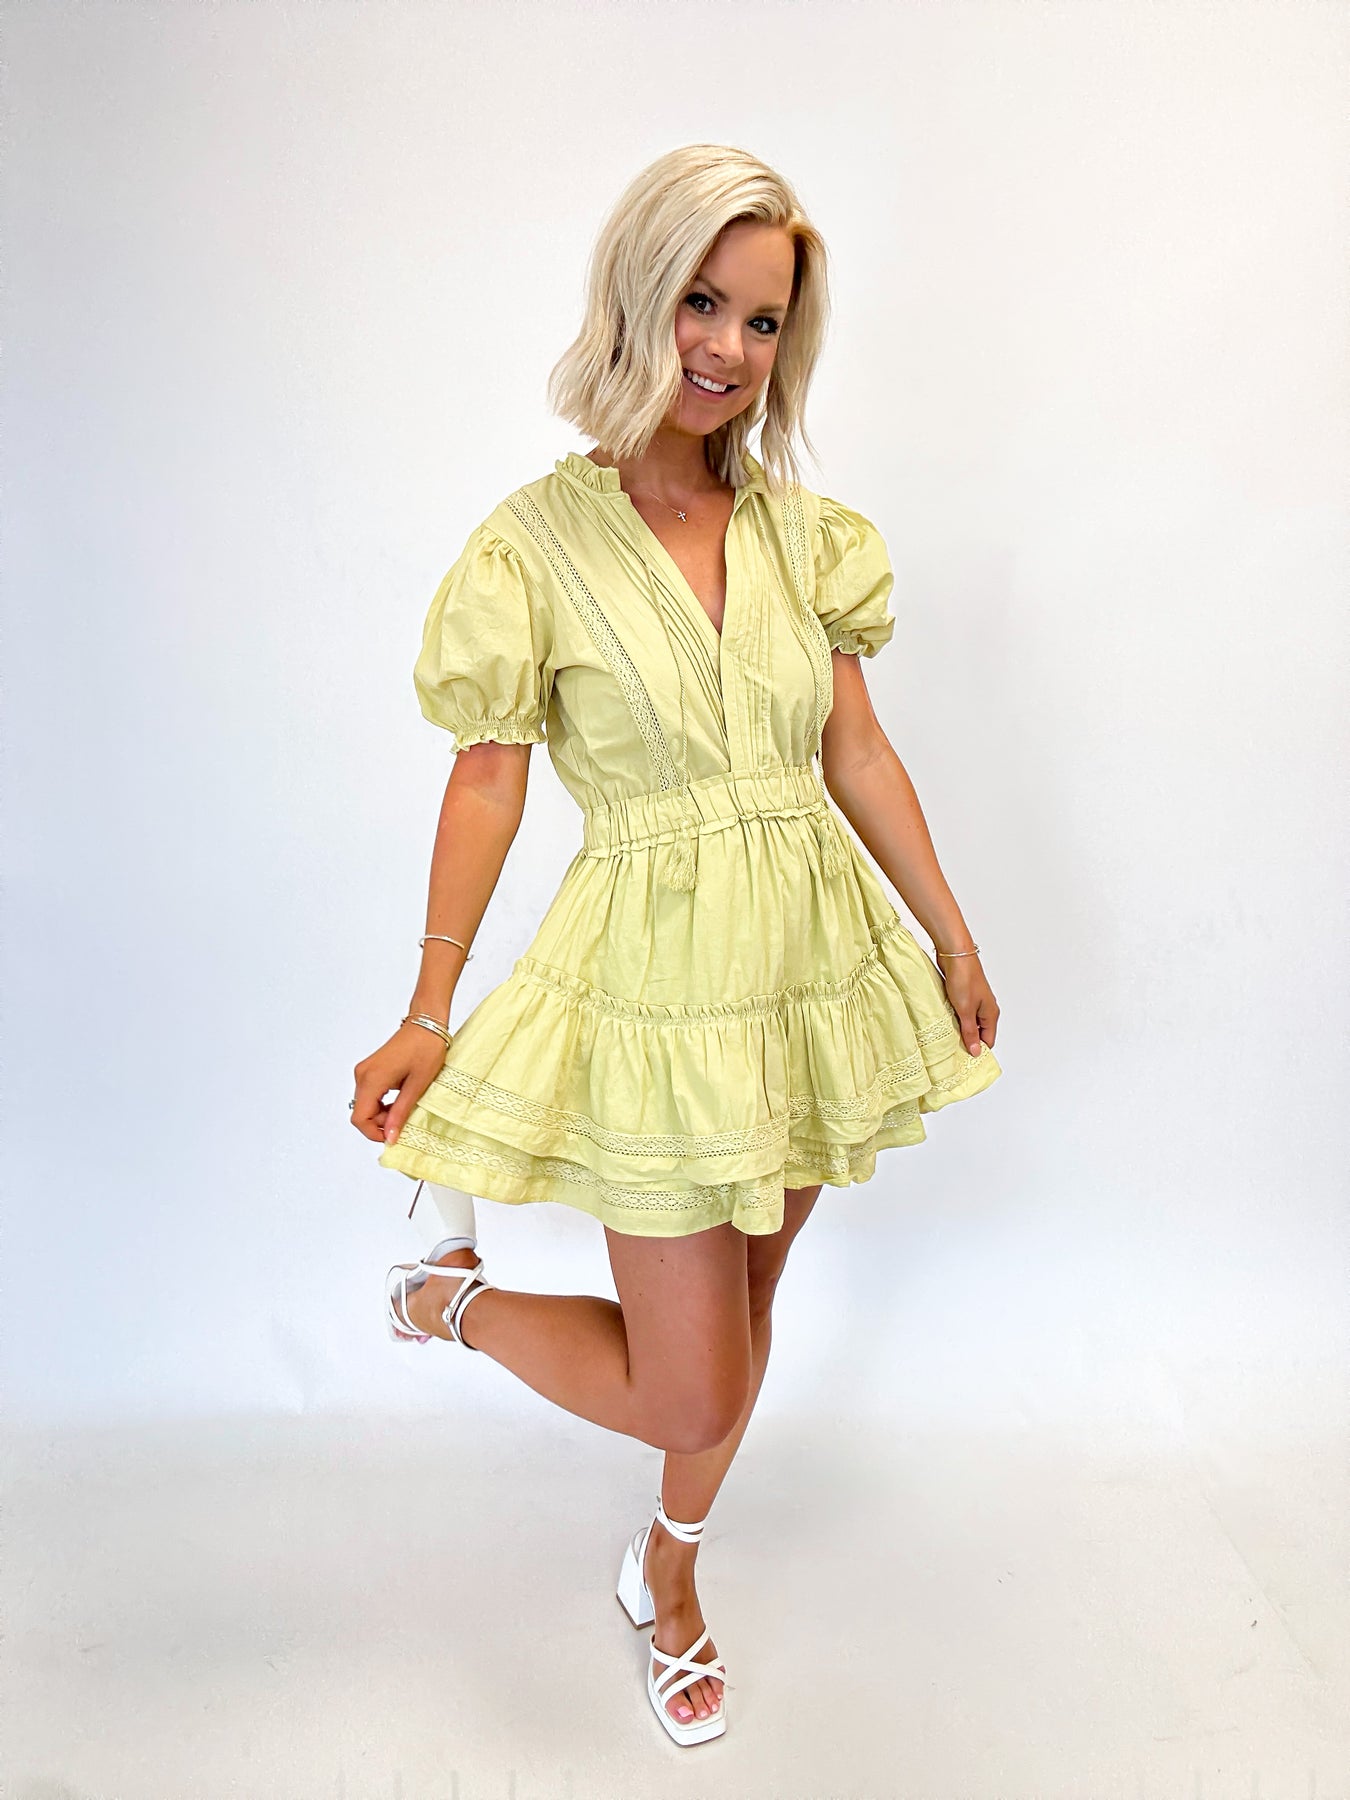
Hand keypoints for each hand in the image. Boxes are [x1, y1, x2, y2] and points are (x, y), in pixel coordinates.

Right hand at [350, 1022, 450, 1144]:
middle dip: (381, 1123)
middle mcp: (363, 1075)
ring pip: (366, 1105)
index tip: (393, 1136)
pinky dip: (383, 1103)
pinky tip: (401, 1100)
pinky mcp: (371, 1069)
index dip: (374, 1133)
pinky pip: (370, 1094)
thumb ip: (400, 1113)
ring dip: (383, 1113)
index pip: (360, 1118)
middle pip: (361, 1112)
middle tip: (405, 1120)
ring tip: (406, 1108)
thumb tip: (391, 1136)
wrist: (427, 1023)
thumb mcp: (417, 1086)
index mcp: (372, 1079)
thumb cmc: (426, 1048)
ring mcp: (365, 1071)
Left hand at [935, 955, 998, 1059]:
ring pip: (968, 1022)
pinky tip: (943, 1021)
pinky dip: (953, 1018)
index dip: (977, 1050)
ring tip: (946, 1036)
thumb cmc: (964, 978)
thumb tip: (976, 1051)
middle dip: (966, 1040)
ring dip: (958, 1028)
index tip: (964, 1059)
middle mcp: (985, 1008)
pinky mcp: (963, 994)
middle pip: (978, 1032)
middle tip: (952, 1050)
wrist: (955, 954)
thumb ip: (970, 1031)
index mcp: (991, 1013)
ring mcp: (974, 1001)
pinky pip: (960, 1012)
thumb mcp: (966, 1010)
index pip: (988, 1040)